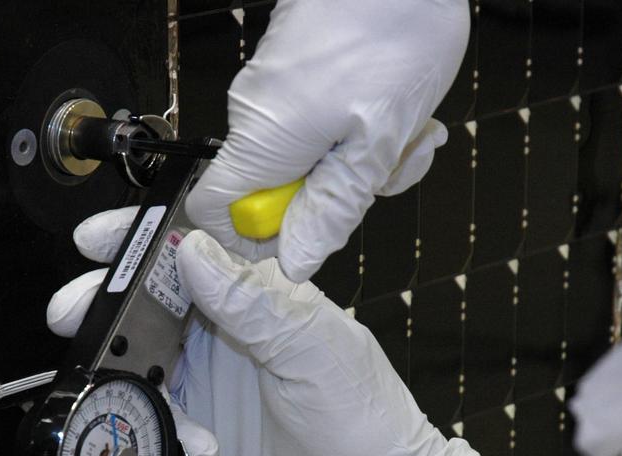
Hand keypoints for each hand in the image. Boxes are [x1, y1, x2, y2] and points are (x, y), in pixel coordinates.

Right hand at [49, 210, 483, 455]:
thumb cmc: (365, 419)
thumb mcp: (314, 348)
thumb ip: (253, 300)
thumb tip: (191, 251)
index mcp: (260, 298)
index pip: (193, 249)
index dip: (141, 239)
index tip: (98, 239)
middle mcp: (227, 335)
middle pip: (149, 303)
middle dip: (105, 302)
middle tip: (72, 310)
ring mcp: (209, 385)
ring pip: (140, 360)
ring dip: (117, 366)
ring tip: (110, 377)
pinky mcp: (197, 436)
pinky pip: (152, 420)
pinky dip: (158, 429)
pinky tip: (200, 446)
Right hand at [184, 0, 469, 282]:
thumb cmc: (397, 31)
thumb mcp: (378, 143)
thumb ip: (333, 207)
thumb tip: (297, 258)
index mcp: (264, 138)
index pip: (215, 214)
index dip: (257, 239)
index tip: (307, 234)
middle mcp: (257, 112)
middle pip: (276, 191)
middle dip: (336, 195)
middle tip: (385, 167)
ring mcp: (276, 89)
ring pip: (309, 159)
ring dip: (363, 159)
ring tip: (405, 129)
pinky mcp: (296, 72)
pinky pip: (320, 125)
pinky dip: (361, 126)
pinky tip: (396, 103)